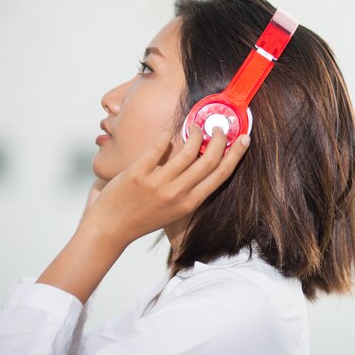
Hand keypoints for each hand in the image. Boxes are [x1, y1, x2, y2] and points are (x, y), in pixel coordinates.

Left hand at [79, 123, 250, 248]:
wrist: (110, 228)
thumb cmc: (142, 218)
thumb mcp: (173, 209)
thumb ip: (188, 189)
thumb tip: (200, 158)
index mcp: (189, 203)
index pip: (221, 174)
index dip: (236, 154)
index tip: (244, 139)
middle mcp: (177, 193)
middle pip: (210, 159)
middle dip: (219, 138)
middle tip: (219, 128)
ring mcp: (158, 183)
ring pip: (188, 150)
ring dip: (195, 132)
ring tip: (194, 126)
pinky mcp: (138, 174)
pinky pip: (158, 147)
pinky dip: (166, 134)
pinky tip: (167, 131)